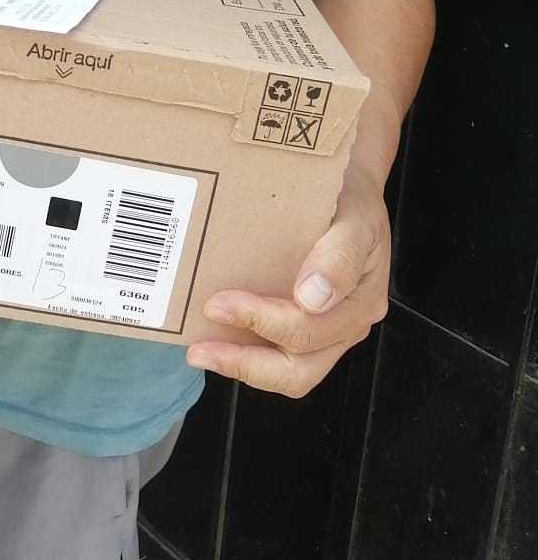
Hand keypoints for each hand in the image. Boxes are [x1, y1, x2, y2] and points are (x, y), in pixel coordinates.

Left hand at [186, 169, 390, 397]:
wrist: (352, 187)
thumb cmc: (351, 199)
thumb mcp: (355, 216)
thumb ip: (339, 256)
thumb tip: (311, 298)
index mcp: (360, 302)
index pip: (309, 330)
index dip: (261, 322)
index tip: (217, 304)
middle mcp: (346, 324)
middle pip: (300, 370)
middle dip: (246, 363)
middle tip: (199, 349)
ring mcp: (328, 329)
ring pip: (289, 371)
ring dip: (243, 366)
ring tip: (202, 352)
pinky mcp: (309, 326)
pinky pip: (280, 354)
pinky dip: (248, 352)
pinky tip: (217, 338)